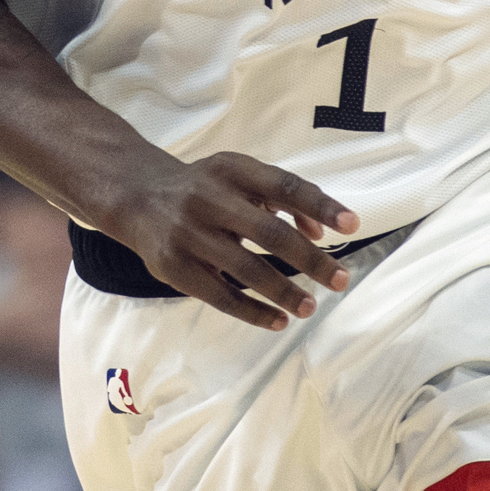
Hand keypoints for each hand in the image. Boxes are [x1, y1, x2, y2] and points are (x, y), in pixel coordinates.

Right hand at [95, 151, 359, 330]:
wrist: (136, 196)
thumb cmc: (204, 188)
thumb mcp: (238, 176)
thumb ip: (281, 198)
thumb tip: (322, 234)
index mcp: (232, 170)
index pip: (285, 186)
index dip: (321, 205)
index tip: (353, 225)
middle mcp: (209, 198)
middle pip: (270, 233)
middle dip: (311, 260)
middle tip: (340, 279)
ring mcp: (189, 234)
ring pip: (247, 269)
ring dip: (285, 292)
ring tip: (311, 307)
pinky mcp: (174, 266)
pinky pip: (221, 296)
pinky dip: (253, 311)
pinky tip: (278, 320)